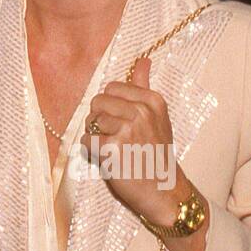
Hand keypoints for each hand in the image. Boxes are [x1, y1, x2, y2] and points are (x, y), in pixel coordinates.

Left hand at [82, 56, 189, 225]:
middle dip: (100, 121)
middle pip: (97, 103)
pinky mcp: (113, 149)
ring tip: (115, 151)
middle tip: (118, 139)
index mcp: (151, 100)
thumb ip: (144, 86)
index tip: (125, 124)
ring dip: (96, 138)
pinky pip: (85, 142)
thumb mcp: (157, 116)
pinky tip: (109, 160)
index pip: (110, 88)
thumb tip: (143, 59)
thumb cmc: (156, 152)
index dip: (110, 107)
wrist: (165, 191)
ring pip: (90, 122)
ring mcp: (127, 130)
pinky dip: (91, 153)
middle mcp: (141, 112)